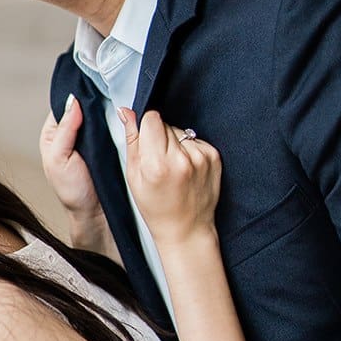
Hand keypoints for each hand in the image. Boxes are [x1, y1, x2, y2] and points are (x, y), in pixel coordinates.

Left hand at [40, 96, 114, 252]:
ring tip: (120, 101)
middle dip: (96, 100)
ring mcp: (92, 138)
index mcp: (55, 133)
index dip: (77, 95)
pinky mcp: (109, 143)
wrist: (96, 212)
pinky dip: (119, 122)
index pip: (64, 105)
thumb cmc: (73, 191)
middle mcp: (73, 132)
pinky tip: (125, 116)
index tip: (92, 86)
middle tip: (110, 90)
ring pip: (101, 115)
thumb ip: (65, 130)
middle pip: (84, 107)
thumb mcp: (60, 159)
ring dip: (110, 110)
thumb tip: (74, 102)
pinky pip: (114, 127)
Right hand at [118, 108, 220, 246]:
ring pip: (181, 131)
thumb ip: (131, 141)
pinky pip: (195, 140)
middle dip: (159, 137)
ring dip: (175, 144)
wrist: (186, 228)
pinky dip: (189, 150)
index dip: (146, 128)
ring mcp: (201, 157)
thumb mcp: (134, 176)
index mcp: (157, 164)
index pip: (152, 118)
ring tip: (173, 168)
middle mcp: (182, 158)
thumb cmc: (156, 207)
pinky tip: (186, 169)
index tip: (146, 143)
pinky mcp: (214, 157)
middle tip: (158, 162)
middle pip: (166, 123)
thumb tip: (126, 112)